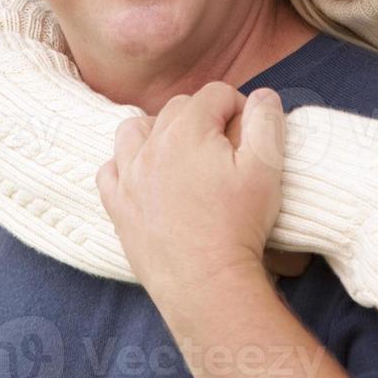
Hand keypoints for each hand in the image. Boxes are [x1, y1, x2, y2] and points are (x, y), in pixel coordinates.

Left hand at [96, 84, 287, 312]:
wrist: (206, 283)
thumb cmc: (239, 225)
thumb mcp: (266, 168)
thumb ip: (267, 122)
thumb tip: (262, 96)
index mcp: (187, 130)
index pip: (214, 94)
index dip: (238, 106)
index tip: (250, 133)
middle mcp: (150, 146)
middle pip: (176, 109)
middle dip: (202, 118)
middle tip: (225, 149)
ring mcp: (128, 176)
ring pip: (134, 130)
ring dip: (157, 132)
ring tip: (181, 154)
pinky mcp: (117, 205)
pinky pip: (110, 170)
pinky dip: (125, 167)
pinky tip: (144, 179)